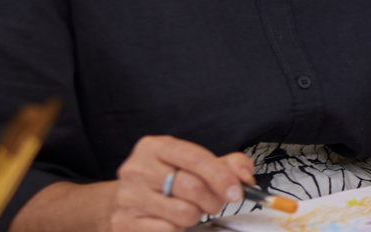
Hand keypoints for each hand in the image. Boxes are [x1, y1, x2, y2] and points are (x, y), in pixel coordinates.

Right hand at [108, 136, 252, 230]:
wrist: (127, 199)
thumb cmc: (166, 180)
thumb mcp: (194, 164)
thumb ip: (227, 165)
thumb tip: (244, 177)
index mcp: (155, 147)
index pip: (196, 158)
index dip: (222, 176)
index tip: (236, 192)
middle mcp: (138, 168)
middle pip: (192, 187)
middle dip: (213, 200)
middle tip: (213, 204)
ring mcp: (128, 196)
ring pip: (183, 212)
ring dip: (196, 216)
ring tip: (189, 210)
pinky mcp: (126, 221)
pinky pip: (168, 230)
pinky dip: (178, 229)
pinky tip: (172, 221)